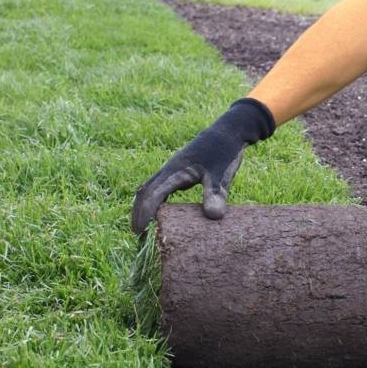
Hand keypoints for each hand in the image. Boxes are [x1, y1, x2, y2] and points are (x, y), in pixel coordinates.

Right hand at [131, 98, 274, 234]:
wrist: (229, 132)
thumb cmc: (224, 153)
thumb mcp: (222, 175)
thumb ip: (216, 193)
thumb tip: (213, 216)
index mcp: (175, 171)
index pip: (153, 194)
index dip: (145, 213)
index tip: (141, 232)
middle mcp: (168, 170)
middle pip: (144, 192)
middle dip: (138, 212)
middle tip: (137, 235)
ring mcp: (172, 170)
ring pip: (150, 189)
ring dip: (143, 207)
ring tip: (143, 229)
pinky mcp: (178, 172)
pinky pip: (160, 188)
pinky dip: (155, 202)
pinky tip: (159, 215)